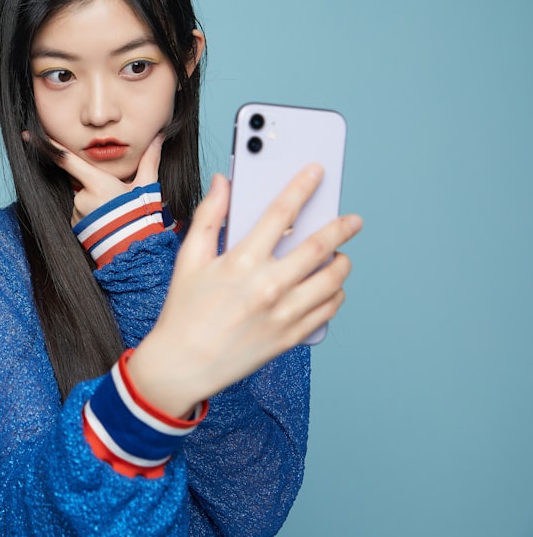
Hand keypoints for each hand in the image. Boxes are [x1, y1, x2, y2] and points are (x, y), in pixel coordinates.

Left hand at [24, 132, 164, 226]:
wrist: (133, 250)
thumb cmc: (140, 216)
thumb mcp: (146, 187)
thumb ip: (149, 161)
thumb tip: (159, 137)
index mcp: (97, 183)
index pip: (67, 160)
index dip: (48, 146)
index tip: (28, 135)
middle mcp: (82, 197)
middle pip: (82, 181)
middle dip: (95, 186)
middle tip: (115, 200)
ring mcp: (76, 213)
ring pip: (81, 198)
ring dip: (94, 202)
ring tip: (113, 214)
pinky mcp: (74, 226)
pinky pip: (79, 213)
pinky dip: (90, 214)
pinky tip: (105, 222)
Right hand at [128, 165, 362, 416]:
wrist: (184, 364)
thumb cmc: (185, 310)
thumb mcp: (190, 258)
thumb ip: (209, 216)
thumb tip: (222, 183)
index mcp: (241, 261)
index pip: (281, 213)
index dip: (302, 187)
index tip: (317, 172)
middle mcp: (268, 286)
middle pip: (319, 246)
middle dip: (341, 227)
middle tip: (352, 220)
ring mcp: (284, 314)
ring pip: (332, 280)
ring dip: (342, 262)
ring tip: (340, 256)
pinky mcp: (291, 336)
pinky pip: (328, 309)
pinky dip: (335, 293)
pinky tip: (329, 286)